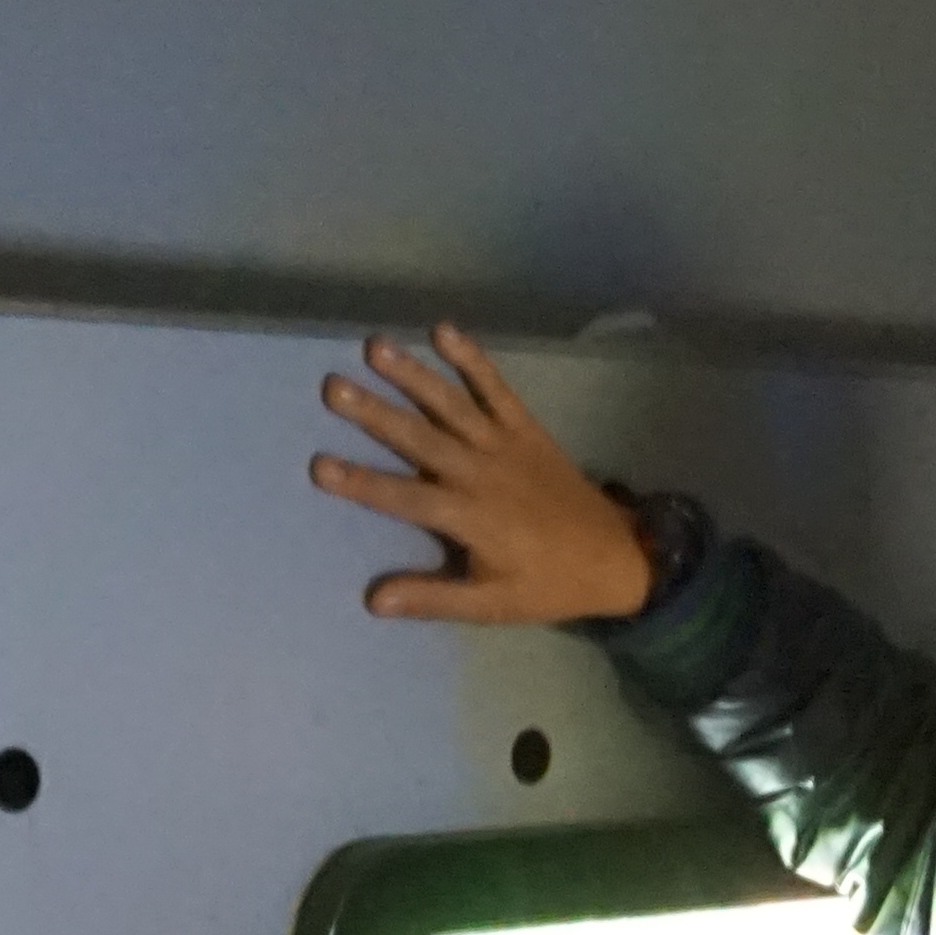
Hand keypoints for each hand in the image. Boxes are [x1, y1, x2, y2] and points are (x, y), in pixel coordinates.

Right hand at [310, 328, 657, 624]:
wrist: (616, 556)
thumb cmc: (547, 585)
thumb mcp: (492, 605)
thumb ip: (435, 598)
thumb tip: (376, 600)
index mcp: (472, 518)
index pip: (406, 499)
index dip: (363, 484)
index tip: (319, 466)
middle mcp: (484, 474)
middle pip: (422, 439)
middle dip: (376, 413)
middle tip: (333, 386)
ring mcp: (505, 445)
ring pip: (452, 405)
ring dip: (414, 375)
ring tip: (375, 347)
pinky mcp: (525, 428)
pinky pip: (496, 388)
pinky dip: (472, 358)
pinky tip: (442, 329)